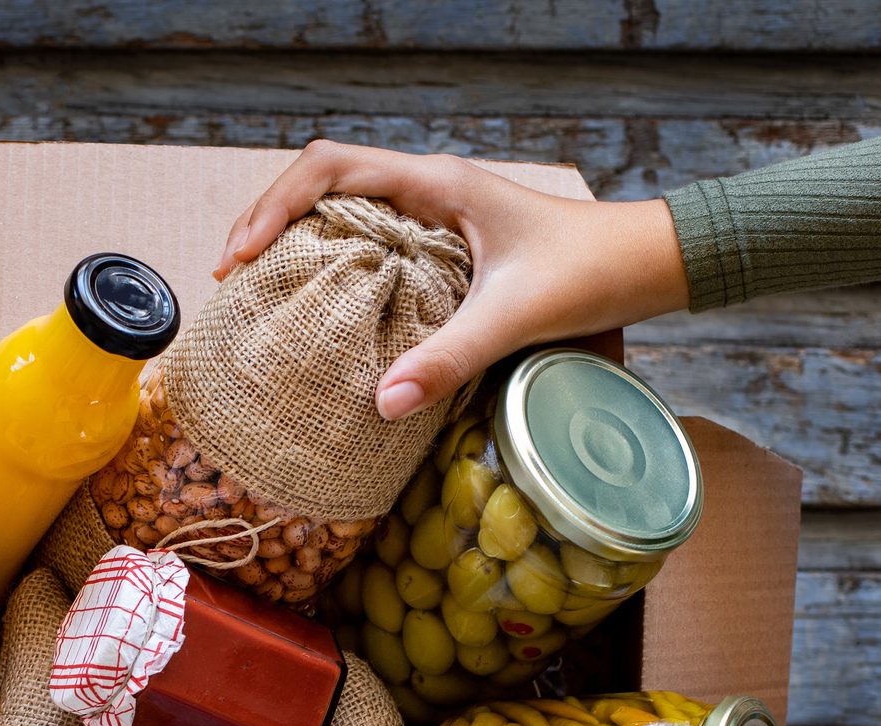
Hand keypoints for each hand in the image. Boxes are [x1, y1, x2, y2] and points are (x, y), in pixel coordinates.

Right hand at [214, 140, 691, 419]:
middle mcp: (428, 191)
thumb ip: (449, 356)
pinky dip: (334, 269)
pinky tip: (321, 311)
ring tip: (259, 294)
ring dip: (296, 244)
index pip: (329, 167)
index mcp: (436, 184)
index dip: (274, 204)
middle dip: (268, 224)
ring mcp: (434, 216)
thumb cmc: (591, 272)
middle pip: (321, 185)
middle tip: (232, 280)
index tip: (243, 255)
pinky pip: (371, 246)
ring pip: (343, 214)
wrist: (648, 265)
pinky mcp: (444, 247)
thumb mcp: (516, 315)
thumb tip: (381, 403)